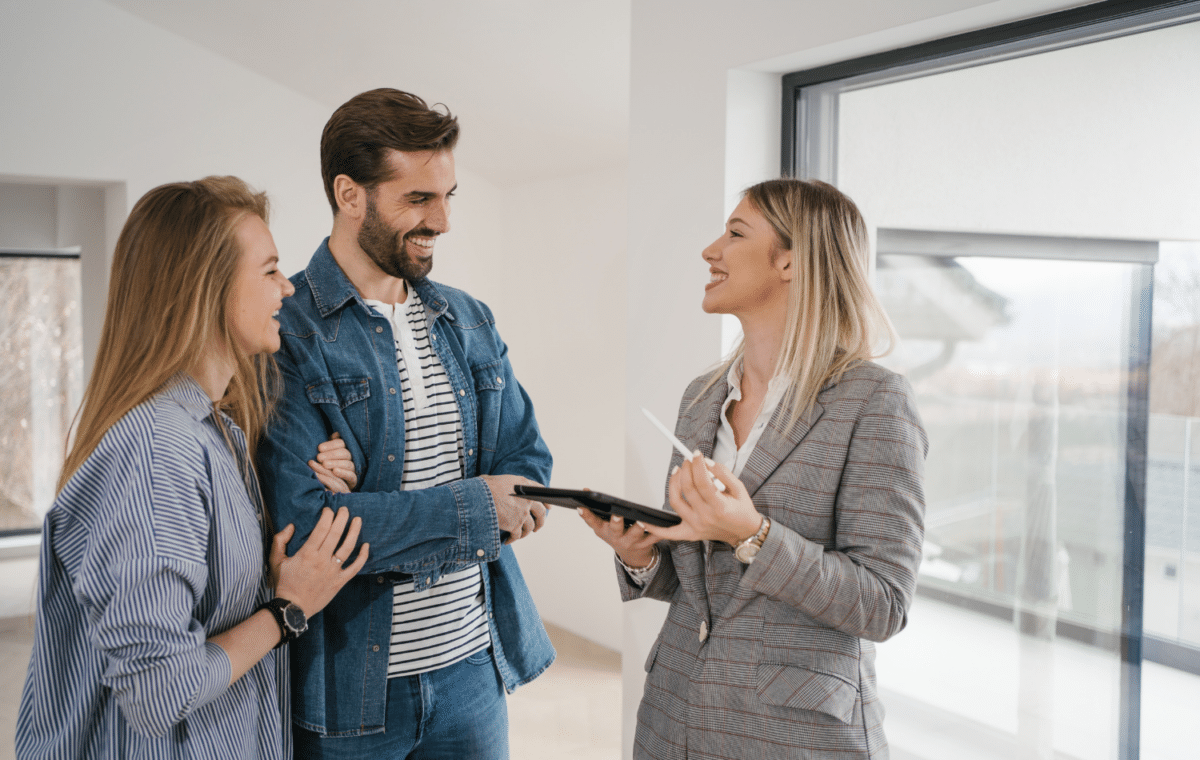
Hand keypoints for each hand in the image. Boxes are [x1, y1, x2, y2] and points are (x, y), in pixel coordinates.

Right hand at [270, 507, 368, 615]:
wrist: (292, 609)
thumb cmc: (284, 583)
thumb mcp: (275, 561)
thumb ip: (280, 540)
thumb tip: (291, 526)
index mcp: (307, 554)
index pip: (322, 528)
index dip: (327, 516)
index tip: (328, 510)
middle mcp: (322, 560)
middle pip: (336, 534)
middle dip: (342, 518)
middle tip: (345, 509)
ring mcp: (333, 571)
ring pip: (348, 547)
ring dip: (354, 531)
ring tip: (358, 520)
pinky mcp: (340, 581)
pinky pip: (355, 567)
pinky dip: (363, 556)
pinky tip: (367, 545)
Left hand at [308, 432, 356, 492]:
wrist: (334, 483)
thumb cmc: (329, 463)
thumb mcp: (328, 452)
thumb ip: (332, 442)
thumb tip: (336, 434)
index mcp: (346, 448)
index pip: (341, 443)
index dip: (330, 445)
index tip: (319, 448)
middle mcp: (352, 457)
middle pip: (345, 453)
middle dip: (331, 454)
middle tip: (319, 457)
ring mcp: (354, 469)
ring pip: (348, 464)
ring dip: (336, 463)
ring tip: (324, 464)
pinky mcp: (354, 480)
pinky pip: (351, 476)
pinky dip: (343, 473)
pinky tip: (335, 471)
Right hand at [481, 474, 546, 543]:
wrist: (479, 497)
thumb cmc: (484, 487)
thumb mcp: (499, 479)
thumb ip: (507, 485)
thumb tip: (503, 489)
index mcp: (524, 485)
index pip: (541, 491)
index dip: (546, 501)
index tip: (549, 507)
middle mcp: (527, 499)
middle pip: (541, 513)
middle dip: (540, 522)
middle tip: (536, 527)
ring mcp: (523, 513)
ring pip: (530, 527)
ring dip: (525, 532)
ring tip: (520, 535)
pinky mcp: (515, 525)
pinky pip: (517, 535)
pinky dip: (513, 539)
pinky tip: (508, 540)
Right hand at [578, 505, 659, 568]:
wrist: (632, 555)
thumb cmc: (616, 534)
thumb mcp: (602, 524)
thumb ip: (594, 509)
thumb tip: (586, 489)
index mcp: (603, 530)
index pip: (592, 522)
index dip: (586, 515)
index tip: (581, 506)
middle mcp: (616, 537)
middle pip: (615, 529)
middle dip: (616, 522)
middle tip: (617, 514)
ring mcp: (631, 542)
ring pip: (635, 534)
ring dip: (639, 527)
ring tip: (642, 520)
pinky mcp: (645, 543)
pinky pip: (653, 537)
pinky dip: (659, 531)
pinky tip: (663, 523)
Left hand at [642, 454, 761, 544]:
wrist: (745, 533)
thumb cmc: (742, 510)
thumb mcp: (739, 488)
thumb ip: (723, 473)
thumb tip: (706, 462)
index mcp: (719, 506)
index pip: (702, 481)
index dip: (697, 464)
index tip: (696, 454)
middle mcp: (706, 517)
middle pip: (687, 488)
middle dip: (686, 469)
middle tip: (688, 460)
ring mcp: (696, 526)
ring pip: (675, 502)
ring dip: (673, 483)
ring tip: (678, 472)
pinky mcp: (690, 533)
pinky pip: (668, 532)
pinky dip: (655, 528)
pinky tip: (644, 520)